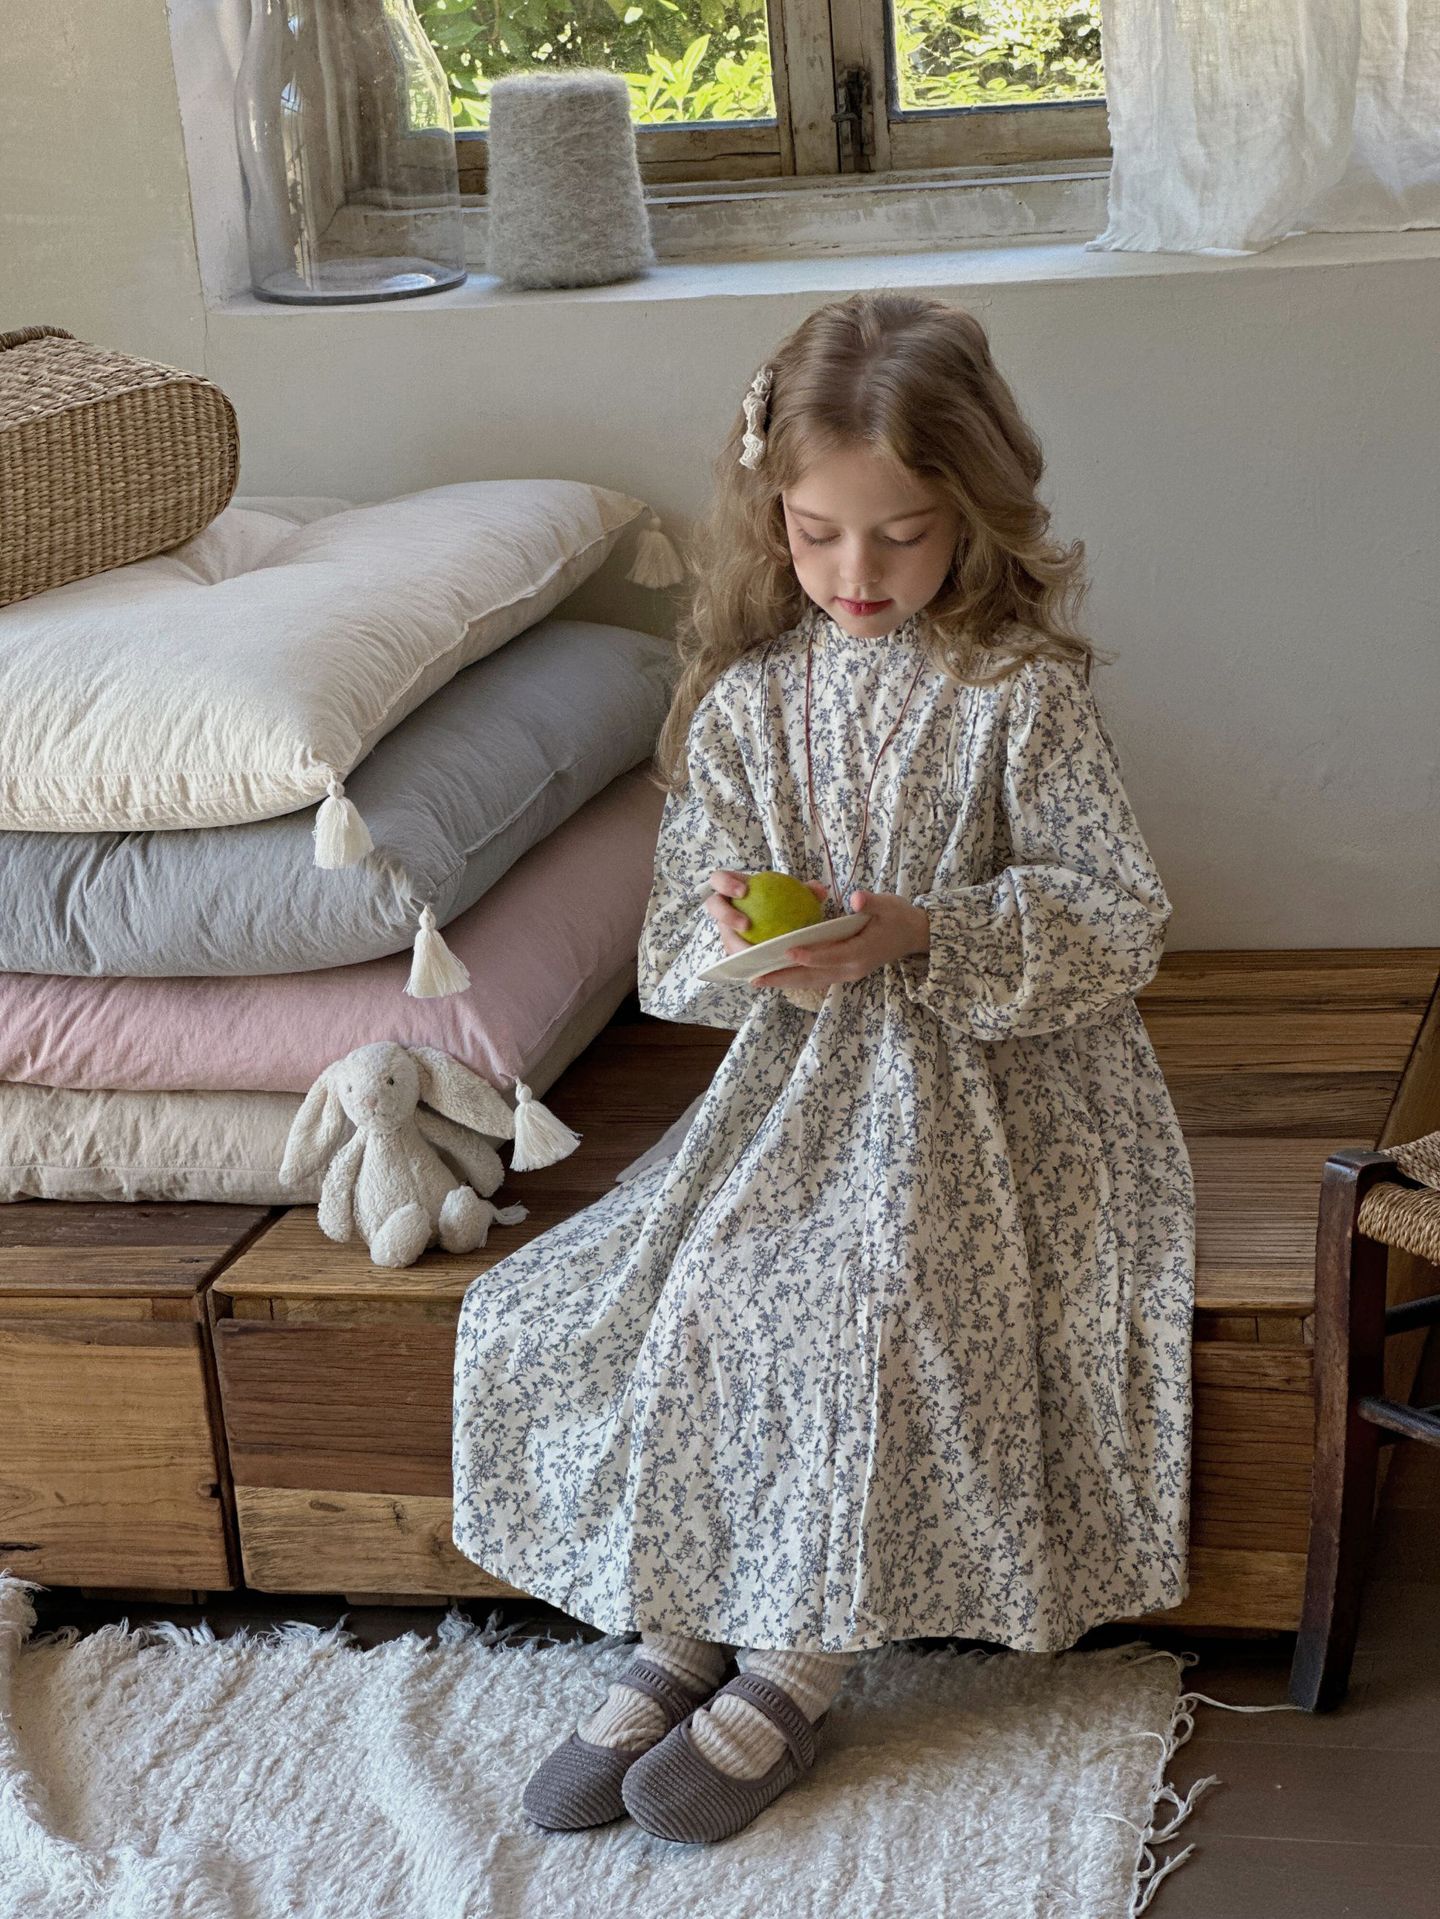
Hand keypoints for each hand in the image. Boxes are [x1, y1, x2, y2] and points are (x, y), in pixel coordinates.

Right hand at [703, 869, 827, 955]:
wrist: (781, 923)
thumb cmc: (785, 902)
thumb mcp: (796, 894)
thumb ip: (807, 891)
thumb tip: (820, 891)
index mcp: (733, 888)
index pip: (719, 880)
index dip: (725, 884)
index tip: (744, 892)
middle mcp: (725, 908)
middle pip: (714, 908)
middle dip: (725, 916)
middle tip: (746, 925)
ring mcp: (726, 929)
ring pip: (724, 937)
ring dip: (736, 945)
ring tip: (755, 952)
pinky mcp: (733, 949)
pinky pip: (737, 956)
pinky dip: (750, 960)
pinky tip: (766, 967)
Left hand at [704, 873, 928, 991]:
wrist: (913, 935)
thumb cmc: (898, 917)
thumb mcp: (889, 904)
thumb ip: (872, 902)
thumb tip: (857, 898)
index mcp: (861, 952)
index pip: (830, 955)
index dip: (809, 954)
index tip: (786, 951)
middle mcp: (851, 968)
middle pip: (813, 976)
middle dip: (784, 977)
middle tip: (756, 977)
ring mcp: (847, 974)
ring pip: (811, 980)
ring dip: (784, 981)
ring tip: (757, 979)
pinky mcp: (843, 972)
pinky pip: (815, 978)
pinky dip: (794, 977)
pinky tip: (775, 974)